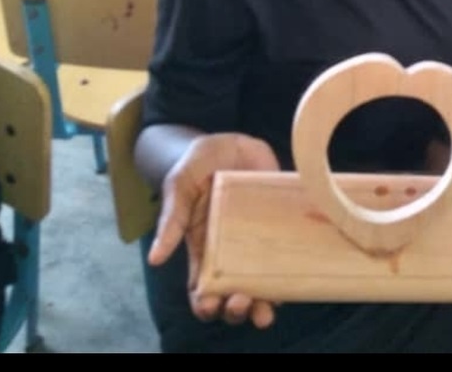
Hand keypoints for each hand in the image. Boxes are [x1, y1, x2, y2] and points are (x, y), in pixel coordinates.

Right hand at [147, 133, 279, 327]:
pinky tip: (296, 280)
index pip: (203, 289)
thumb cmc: (197, 165)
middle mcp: (231, 253)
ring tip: (267, 310)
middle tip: (241, 302)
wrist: (229, 142)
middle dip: (237, 309)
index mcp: (203, 249)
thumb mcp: (180, 185)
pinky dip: (293, 272)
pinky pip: (290, 256)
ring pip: (263, 285)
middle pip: (234, 295)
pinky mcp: (281, 225)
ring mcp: (258, 241)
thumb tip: (155, 259)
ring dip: (266, 303)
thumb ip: (171, 219)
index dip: (206, 304)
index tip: (210, 304)